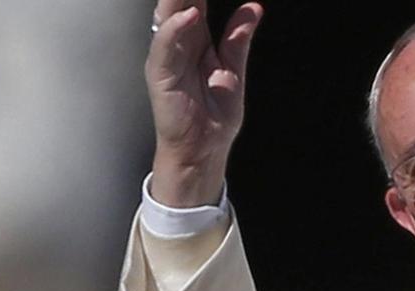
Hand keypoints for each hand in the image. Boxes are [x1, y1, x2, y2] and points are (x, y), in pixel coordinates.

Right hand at [146, 1, 263, 206]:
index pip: (195, 2)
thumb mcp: (233, 71)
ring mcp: (167, 58)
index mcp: (194, 41)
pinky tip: (190, 14)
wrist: (204, 151)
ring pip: (168, 17)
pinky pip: (166, 46)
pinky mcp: (161, 75)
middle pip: (179, 4)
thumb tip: (253, 8)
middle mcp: (177, 45)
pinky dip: (176, 29)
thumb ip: (238, 38)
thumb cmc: (214, 117)